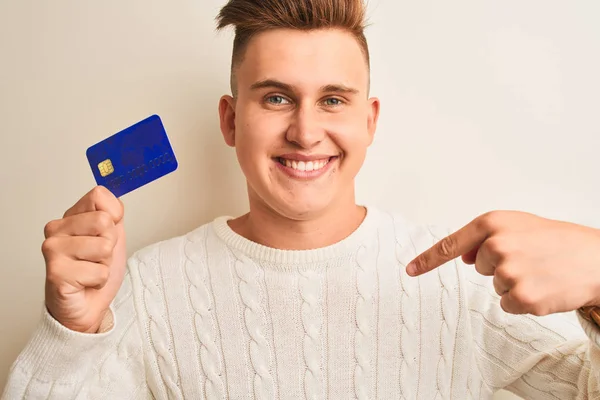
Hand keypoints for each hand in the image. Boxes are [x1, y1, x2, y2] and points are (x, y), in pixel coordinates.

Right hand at [42, 186, 126, 332]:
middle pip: (104, 221)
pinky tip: (85, 283)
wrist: (87, 306)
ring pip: (104, 246)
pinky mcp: (56, 272)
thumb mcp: (113, 237)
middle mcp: (57, 230)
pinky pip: (99, 271)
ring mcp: (53, 250)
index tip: (106, 235)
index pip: (99, 196)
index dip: (113, 217)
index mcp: (71, 217)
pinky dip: (99, 281)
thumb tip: (115, 201)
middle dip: (110, 244)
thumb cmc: (96, 272)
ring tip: (90, 270)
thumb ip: (114, 215)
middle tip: (97, 259)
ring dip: (105, 264)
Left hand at [407, 211, 599, 315]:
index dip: (428, 259)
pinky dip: (523, 300)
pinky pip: (508, 304)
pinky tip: (543, 287)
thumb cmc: (557, 239)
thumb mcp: (519, 226)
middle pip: (479, 266)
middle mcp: (496, 246)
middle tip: (530, 257)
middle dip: (500, 265)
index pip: (451, 244)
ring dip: (514, 283)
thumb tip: (464, 257)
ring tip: (540, 270)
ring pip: (495, 286)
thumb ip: (486, 237)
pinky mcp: (521, 297)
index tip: (410, 270)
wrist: (596, 258)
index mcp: (492, 223)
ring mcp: (508, 272)